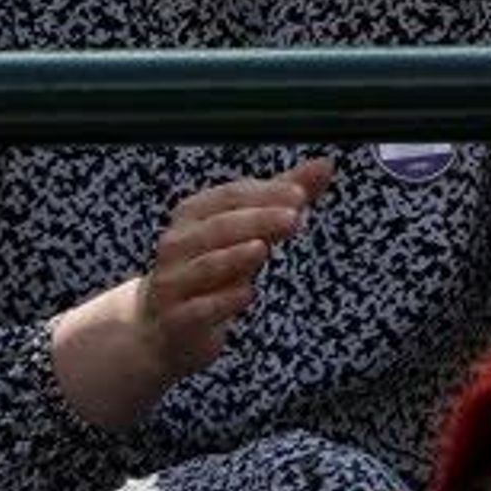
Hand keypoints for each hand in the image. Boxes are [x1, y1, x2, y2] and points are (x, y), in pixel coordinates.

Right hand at [134, 158, 331, 388]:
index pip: (231, 196)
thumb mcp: (246, 232)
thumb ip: (282, 200)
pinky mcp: (178, 319)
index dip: (265, 193)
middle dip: (257, 220)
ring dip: (235, 257)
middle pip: (220, 227)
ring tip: (262, 248)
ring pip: (206, 266)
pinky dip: (223, 301)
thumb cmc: (210, 269)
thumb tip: (325, 165)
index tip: (300, 193)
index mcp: (193, 215)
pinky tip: (246, 294)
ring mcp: (174, 282)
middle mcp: (178, 244)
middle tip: (294, 217)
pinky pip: (201, 309)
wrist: (165, 325)